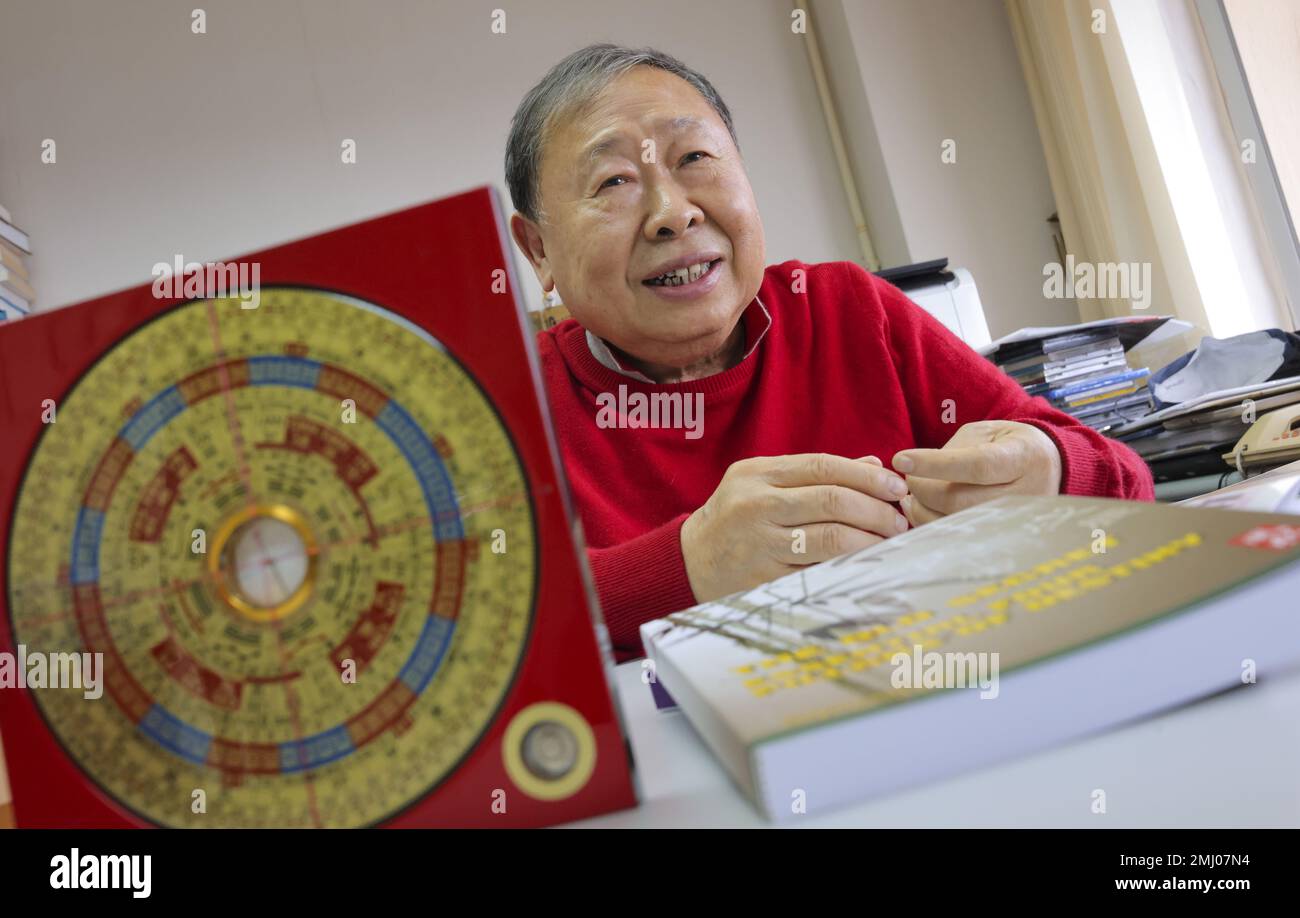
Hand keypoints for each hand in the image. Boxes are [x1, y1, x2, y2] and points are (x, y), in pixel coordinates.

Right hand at [680, 453, 910, 601]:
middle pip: (832, 501)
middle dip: (876, 511)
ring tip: (889, 542)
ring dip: (870, 540)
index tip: (896, 487)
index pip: (824, 466)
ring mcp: (759, 544)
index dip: (867, 476)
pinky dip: (849, 567)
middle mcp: (756, 505)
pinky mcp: (765, 578)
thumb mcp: (762, 484)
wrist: (689, 561)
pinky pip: (818, 571)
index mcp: (758, 474)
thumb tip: (873, 462)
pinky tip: (866, 564)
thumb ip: (813, 474)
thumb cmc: (736, 517)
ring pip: (830, 539)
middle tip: (899, 520)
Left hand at [892, 420, 1062, 526]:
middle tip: (908, 476)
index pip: (976, 466)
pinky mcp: (1001, 538)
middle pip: (959, 500)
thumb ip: (954, 449)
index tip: (900, 459)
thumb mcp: (988, 432)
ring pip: (955, 523)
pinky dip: (930, 524)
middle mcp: (1024, 495)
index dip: (934, 464)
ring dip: (921, 510)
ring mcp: (1014, 522)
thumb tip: (919, 472)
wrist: (1050, 469)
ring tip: (910, 494)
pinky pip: (957, 537)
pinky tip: (921, 509)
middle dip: (923, 489)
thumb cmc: (1009, 446)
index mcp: (1023, 458)